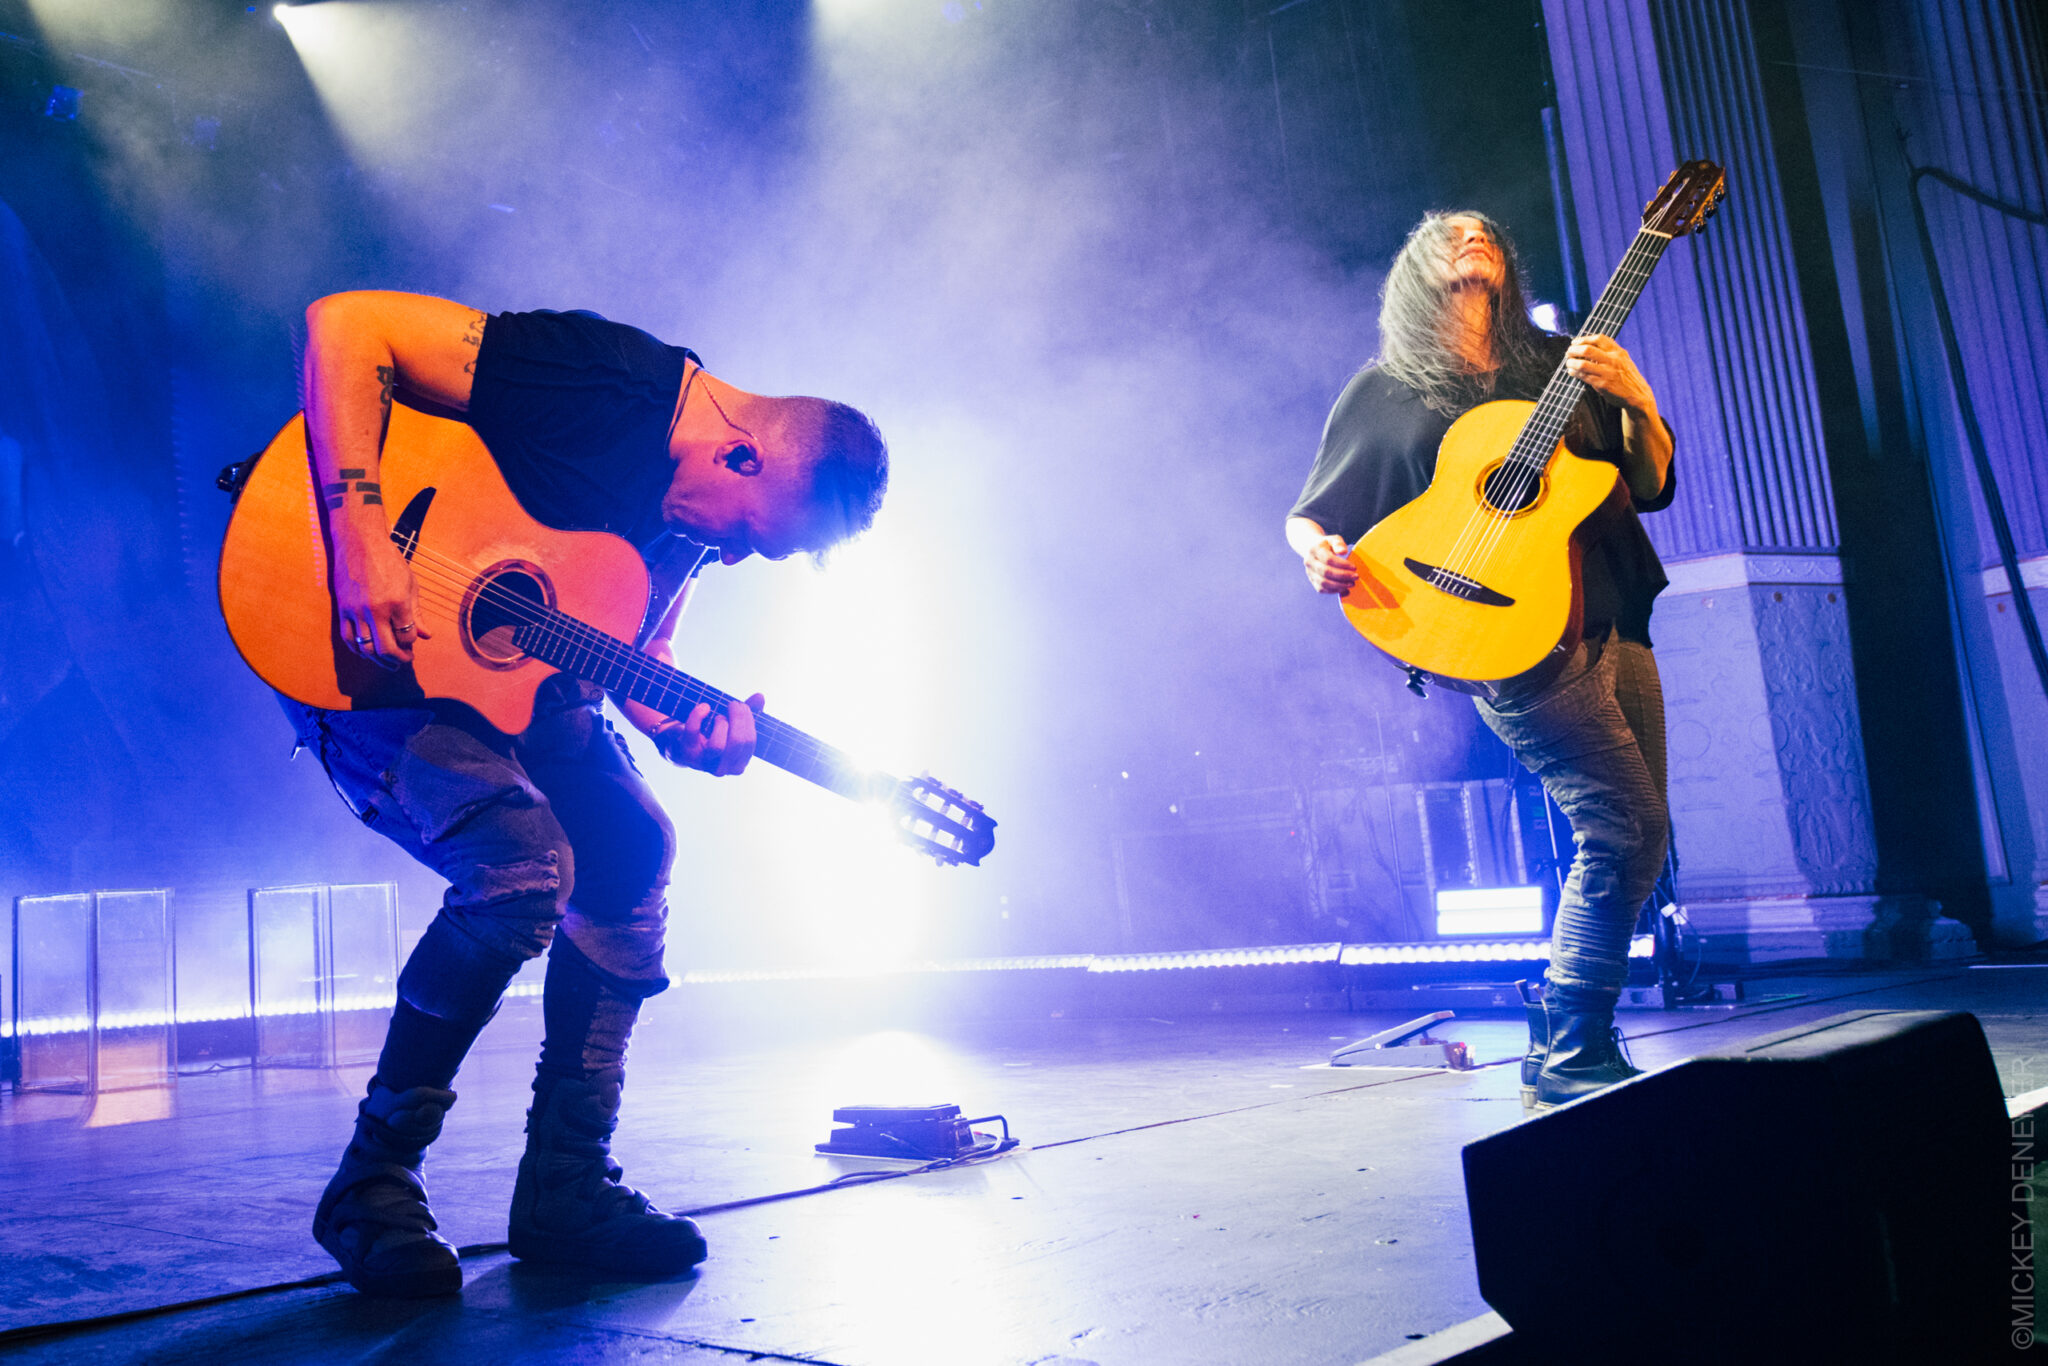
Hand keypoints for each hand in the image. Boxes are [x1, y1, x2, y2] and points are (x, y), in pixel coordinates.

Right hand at [333, 533, 429, 667]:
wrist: (360, 542)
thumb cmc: (389, 561)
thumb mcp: (410, 584)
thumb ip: (417, 613)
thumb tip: (426, 636)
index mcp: (397, 602)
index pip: (407, 636)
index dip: (411, 644)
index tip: (412, 642)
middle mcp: (376, 609)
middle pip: (387, 648)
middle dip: (399, 659)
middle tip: (405, 660)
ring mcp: (356, 611)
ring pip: (367, 648)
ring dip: (379, 659)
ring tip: (388, 661)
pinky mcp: (342, 610)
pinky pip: (349, 638)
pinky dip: (359, 649)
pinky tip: (367, 651)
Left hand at [655, 693, 762, 775]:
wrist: (684, 744)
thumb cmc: (714, 734)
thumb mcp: (733, 725)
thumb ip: (748, 713)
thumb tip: (760, 697)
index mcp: (738, 764)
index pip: (749, 742)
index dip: (748, 720)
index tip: (742, 705)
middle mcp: (722, 769)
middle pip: (737, 743)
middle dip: (737, 718)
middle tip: (733, 704)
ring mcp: (703, 763)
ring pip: (717, 746)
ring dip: (721, 724)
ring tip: (718, 716)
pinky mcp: (687, 753)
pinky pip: (693, 732)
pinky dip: (698, 715)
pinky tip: (704, 707)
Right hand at [1303, 535, 1357, 594]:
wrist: (1313, 550)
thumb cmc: (1327, 545)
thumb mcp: (1333, 539)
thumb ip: (1338, 543)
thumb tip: (1343, 551)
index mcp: (1314, 550)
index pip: (1328, 559)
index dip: (1342, 565)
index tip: (1354, 567)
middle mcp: (1309, 562)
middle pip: (1326, 572)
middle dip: (1343, 576)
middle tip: (1355, 577)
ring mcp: (1310, 573)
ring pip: (1323, 583)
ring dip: (1339, 585)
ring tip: (1352, 584)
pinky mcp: (1312, 581)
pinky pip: (1322, 589)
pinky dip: (1334, 591)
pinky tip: (1345, 589)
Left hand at [1564, 334, 1654, 415]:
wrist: (1637, 395)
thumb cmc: (1626, 376)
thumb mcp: (1622, 360)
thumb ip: (1609, 353)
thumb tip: (1586, 347)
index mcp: (1618, 352)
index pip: (1599, 339)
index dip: (1584, 339)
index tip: (1575, 342)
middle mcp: (1613, 360)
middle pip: (1587, 350)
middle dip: (1574, 350)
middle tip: (1568, 352)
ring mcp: (1608, 373)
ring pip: (1582, 364)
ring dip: (1571, 362)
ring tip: (1568, 363)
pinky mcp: (1603, 385)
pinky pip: (1584, 376)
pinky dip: (1575, 373)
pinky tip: (1572, 372)